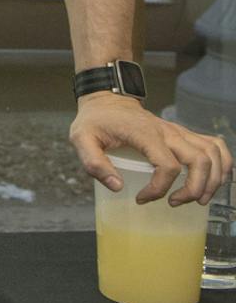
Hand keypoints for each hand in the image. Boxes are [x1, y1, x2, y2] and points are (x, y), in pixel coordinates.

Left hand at [71, 91, 231, 205]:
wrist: (107, 99)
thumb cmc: (95, 120)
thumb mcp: (81, 138)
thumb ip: (94, 163)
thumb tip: (118, 187)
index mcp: (145, 134)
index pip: (167, 166)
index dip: (159, 189)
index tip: (141, 199)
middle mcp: (168, 131)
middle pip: (200, 161)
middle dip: (195, 189)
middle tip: (176, 203)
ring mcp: (179, 131)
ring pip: (213, 154)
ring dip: (213, 180)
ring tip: (198, 199)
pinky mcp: (184, 133)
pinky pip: (215, 145)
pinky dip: (223, 164)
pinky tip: (215, 180)